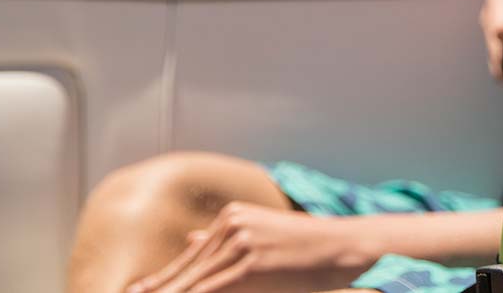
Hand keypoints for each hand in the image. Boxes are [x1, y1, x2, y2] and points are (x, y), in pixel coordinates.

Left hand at [125, 203, 370, 292]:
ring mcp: (241, 242)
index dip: (160, 282)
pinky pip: (210, 290)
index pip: (188, 258)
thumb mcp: (263, 234)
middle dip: (158, 290)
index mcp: (232, 217)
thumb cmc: (308, 248)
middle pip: (184, 270)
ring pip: (192, 283)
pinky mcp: (251, 263)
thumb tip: (190, 237)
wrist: (344, 246)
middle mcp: (232, 224)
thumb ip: (224, 238)